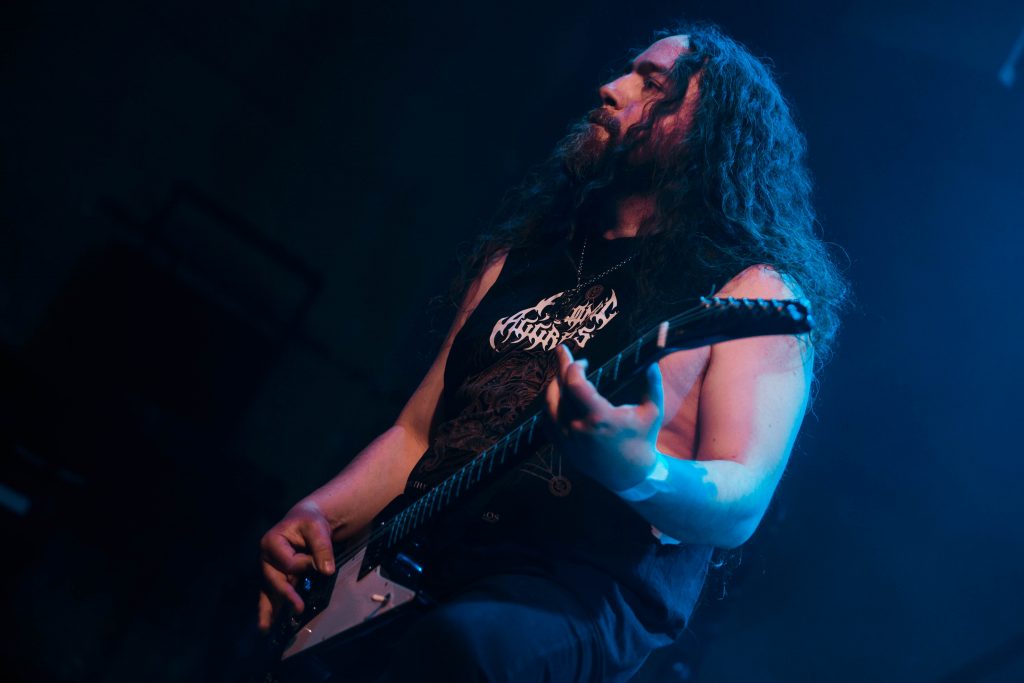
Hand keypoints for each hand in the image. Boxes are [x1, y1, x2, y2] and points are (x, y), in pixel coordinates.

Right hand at [257, 500, 335, 632]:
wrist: (305, 521)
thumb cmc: (310, 522)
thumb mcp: (317, 528)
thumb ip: (322, 547)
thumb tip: (326, 571)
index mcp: (272, 542)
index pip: (288, 562)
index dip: (304, 564)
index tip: (318, 563)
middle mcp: (266, 558)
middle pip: (274, 579)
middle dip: (285, 595)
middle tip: (298, 609)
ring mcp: (270, 569)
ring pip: (268, 591)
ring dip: (268, 610)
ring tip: (264, 629)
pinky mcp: (276, 577)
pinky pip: (271, 594)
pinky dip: (269, 609)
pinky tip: (266, 624)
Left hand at [543, 344, 663, 492]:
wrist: (631, 475)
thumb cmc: (642, 440)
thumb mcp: (651, 412)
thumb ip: (653, 384)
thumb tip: (652, 361)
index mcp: (599, 417)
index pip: (574, 383)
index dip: (574, 366)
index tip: (584, 360)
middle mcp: (578, 428)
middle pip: (558, 390)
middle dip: (559, 366)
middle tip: (561, 351)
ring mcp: (567, 440)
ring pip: (548, 405)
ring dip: (553, 385)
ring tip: (560, 373)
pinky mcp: (562, 448)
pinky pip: (546, 423)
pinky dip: (549, 406)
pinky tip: (556, 396)